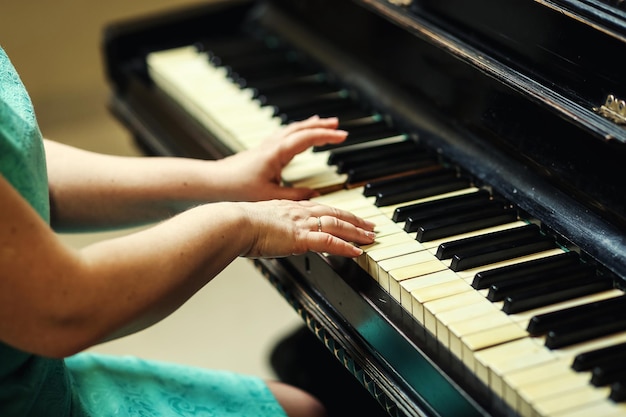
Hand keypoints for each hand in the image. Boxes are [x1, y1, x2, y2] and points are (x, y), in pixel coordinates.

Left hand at [215, 115, 346, 200]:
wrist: (212, 183)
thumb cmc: (236, 188)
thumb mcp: (270, 196)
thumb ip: (294, 196)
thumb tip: (314, 196)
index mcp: (276, 153)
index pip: (306, 138)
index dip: (326, 136)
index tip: (343, 136)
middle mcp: (272, 145)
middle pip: (300, 129)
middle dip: (320, 126)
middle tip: (338, 125)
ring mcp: (266, 146)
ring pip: (291, 129)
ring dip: (308, 125)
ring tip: (322, 123)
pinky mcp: (261, 151)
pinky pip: (284, 135)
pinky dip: (296, 132)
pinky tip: (297, 136)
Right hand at [238, 199, 375, 257]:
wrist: (233, 223)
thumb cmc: (238, 224)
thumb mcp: (258, 222)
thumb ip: (269, 227)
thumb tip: (269, 235)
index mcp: (290, 208)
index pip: (321, 209)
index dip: (338, 213)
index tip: (349, 217)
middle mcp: (300, 212)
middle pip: (335, 214)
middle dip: (355, 220)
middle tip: (371, 226)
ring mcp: (302, 224)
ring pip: (337, 225)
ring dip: (357, 232)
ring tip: (371, 238)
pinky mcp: (301, 237)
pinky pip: (329, 241)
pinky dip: (345, 246)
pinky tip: (357, 251)